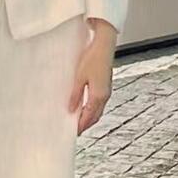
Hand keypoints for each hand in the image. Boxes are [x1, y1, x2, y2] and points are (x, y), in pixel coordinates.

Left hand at [68, 18, 116, 135]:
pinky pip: (99, 102)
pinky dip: (92, 108)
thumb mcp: (79, 77)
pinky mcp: (106, 84)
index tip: (73, 132)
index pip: (89, 117)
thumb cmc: (92, 58)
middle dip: (86, 124)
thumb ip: (75, 94)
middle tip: (75, 129)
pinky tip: (84, 104)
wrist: (105, 44)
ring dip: (89, 116)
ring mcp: (107, 90)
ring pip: (98, 109)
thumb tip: (70, 109)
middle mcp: (104, 95)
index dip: (81, 126)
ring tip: (78, 119)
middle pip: (95, 116)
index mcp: (98, 96)